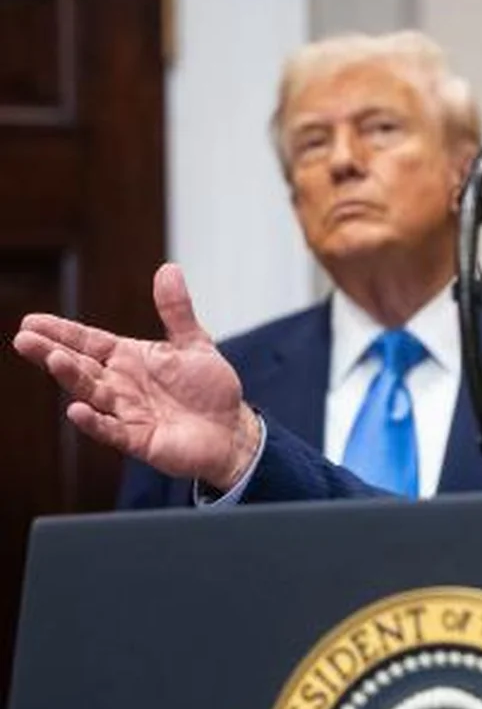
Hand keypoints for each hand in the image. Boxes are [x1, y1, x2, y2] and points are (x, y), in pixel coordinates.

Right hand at [12, 262, 259, 488]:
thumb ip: (177, 310)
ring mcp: (127, 413)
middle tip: (24, 339)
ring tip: (53, 359)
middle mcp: (122, 385)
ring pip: (92, 394)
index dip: (63, 332)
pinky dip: (95, 422)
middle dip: (53, 352)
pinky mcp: (139, 439)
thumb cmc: (209, 388)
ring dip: (72, 378)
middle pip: (81, 367)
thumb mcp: (195, 343)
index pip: (90, 343)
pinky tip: (76, 410)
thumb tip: (169, 268)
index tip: (31, 321)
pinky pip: (112, 431)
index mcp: (131, 359)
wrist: (231, 430)